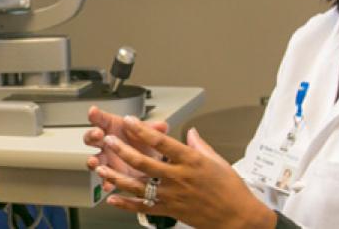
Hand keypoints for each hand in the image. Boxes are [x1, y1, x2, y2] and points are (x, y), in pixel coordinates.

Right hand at [84, 106, 167, 190]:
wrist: (152, 163)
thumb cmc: (146, 143)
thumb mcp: (150, 133)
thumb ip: (154, 130)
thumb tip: (162, 126)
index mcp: (114, 128)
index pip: (102, 119)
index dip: (96, 115)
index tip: (93, 111)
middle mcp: (107, 143)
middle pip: (92, 137)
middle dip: (92, 135)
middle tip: (98, 134)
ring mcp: (107, 159)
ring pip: (95, 158)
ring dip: (93, 160)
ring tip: (95, 162)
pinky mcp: (111, 173)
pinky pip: (105, 178)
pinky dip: (105, 181)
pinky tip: (108, 184)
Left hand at [94, 117, 275, 228]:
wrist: (238, 218)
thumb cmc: (231, 190)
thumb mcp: (218, 161)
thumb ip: (199, 145)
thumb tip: (190, 132)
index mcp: (191, 161)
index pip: (162, 141)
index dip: (142, 130)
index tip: (129, 120)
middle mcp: (178, 177)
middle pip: (144, 162)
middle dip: (122, 150)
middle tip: (108, 140)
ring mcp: (172, 196)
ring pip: (138, 186)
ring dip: (117, 176)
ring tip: (100, 167)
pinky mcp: (170, 211)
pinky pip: (143, 207)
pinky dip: (126, 204)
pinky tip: (112, 198)